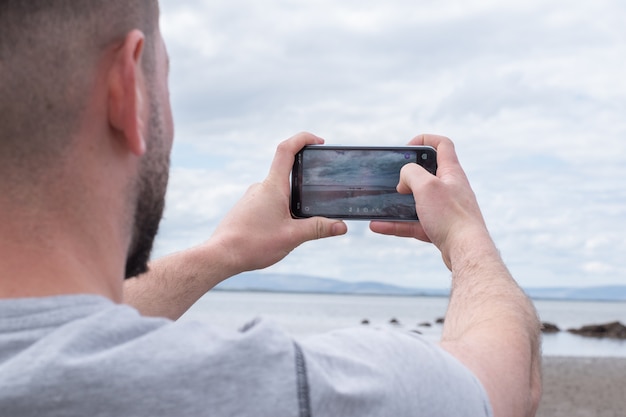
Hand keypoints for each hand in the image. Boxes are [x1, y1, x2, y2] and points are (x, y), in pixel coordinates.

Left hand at [207, 132, 346, 273]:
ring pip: (279, 191)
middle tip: (319, 197)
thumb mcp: (292, 237)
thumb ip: (318, 229)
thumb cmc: (253, 244)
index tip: (319, 142)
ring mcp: (252, 197)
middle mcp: (261, 187)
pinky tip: (282, 231)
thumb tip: (341, 226)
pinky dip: (281, 210)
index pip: (287, 150)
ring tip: (299, 224)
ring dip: (293, 201)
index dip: (303, 139)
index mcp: (273, 186)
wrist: (221, 255)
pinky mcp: (247, 208)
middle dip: (305, 183)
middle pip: (287, 173)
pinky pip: (269, 202)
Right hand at [370, 134, 488, 267]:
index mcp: (451, 172)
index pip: (442, 145)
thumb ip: (411, 173)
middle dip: (406, 175)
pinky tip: (378, 226)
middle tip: (393, 179)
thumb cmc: (451, 216)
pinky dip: (396, 224)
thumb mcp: (426, 186)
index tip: (406, 148)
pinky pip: (413, 223)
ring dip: (397, 203)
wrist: (466, 251)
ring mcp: (444, 209)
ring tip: (379, 205)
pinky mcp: (439, 228)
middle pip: (427, 174)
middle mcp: (450, 188)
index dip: (424, 140)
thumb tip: (403, 179)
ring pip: (417, 201)